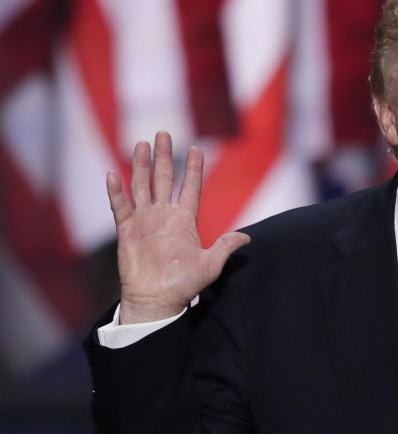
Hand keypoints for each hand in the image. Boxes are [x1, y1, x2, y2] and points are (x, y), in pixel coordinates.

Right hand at [107, 131, 249, 323]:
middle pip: (163, 179)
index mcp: (185, 220)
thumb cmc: (184, 285)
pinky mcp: (126, 230)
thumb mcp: (211, 265)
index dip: (193, 169)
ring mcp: (144, 221)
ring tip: (142, 143)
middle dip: (164, 156)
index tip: (196, 148)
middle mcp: (164, 216)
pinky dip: (116, 191)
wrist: (157, 300)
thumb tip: (248, 237)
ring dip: (141, 165)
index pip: (190, 188)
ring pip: (142, 186)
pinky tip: (113, 174)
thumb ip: (226, 247)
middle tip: (164, 133)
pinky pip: (120, 206)